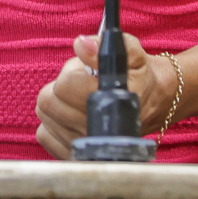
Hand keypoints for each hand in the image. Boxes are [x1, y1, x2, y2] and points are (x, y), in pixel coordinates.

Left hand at [33, 33, 175, 158]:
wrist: (153, 102)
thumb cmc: (138, 74)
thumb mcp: (130, 52)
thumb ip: (104, 46)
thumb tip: (81, 44)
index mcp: (110, 102)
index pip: (65, 85)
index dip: (72, 72)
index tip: (86, 70)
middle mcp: (96, 131)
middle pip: (49, 101)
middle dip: (62, 86)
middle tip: (81, 82)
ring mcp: (84, 146)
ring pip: (45, 115)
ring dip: (57, 102)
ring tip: (79, 97)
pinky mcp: (73, 155)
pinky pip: (44, 134)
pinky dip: (52, 122)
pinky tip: (71, 114)